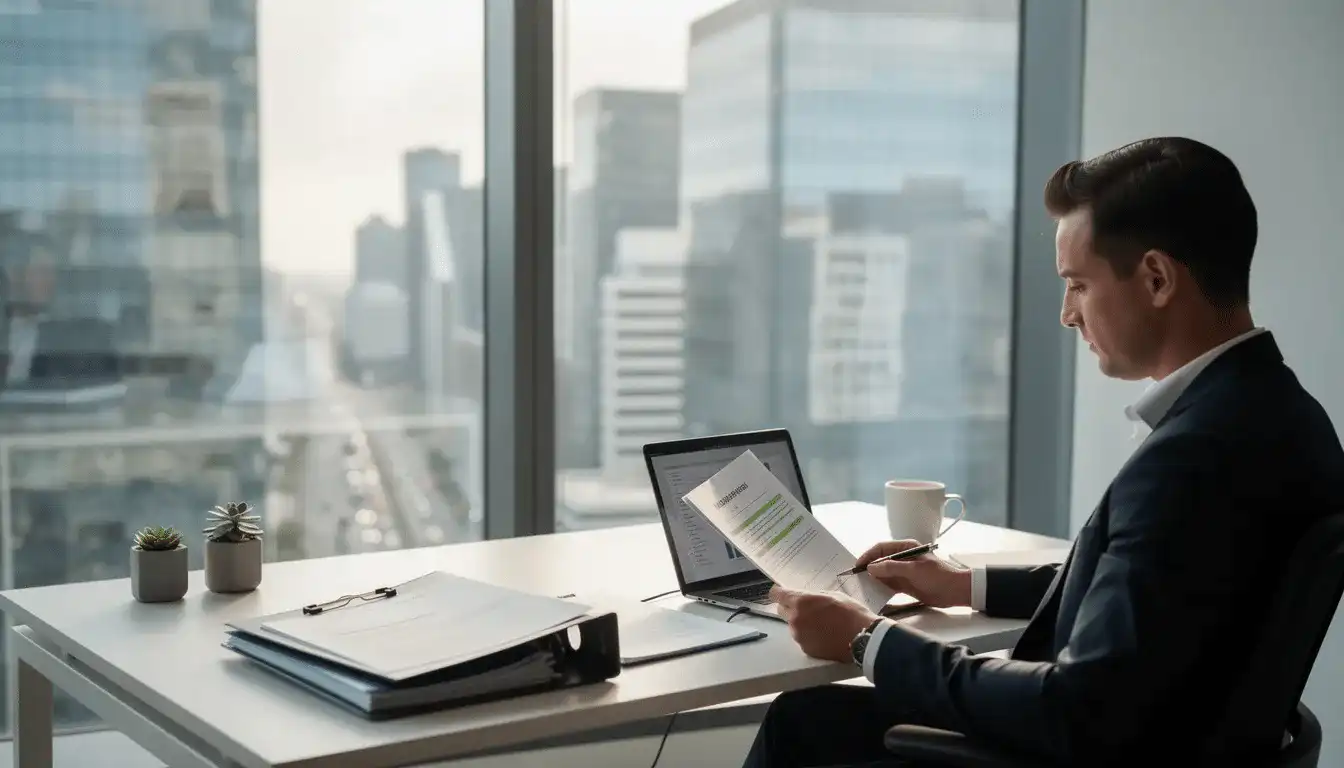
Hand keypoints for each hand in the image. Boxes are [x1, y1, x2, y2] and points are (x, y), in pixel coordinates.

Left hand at [769, 585, 876, 662]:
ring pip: (793, 626)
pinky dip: (809, 636)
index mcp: (801, 602)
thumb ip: (814, 596)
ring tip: (821, 623)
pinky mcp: (806, 649)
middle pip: (781, 610)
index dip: (778, 593)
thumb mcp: (833, 595)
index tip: (780, 593)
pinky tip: (824, 634)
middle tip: (806, 608)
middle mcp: (795, 619)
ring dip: (801, 623)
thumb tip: (805, 597)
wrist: (863, 638)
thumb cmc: (852, 614)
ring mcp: (799, 636)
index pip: (777, 594)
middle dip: (790, 607)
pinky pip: (802, 639)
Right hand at [855, 539, 971, 608]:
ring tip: (861, 586)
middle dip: (868, 568)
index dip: (868, 555)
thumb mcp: (914, 570)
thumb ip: (892, 568)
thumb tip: (871, 568)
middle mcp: (903, 558)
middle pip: (880, 560)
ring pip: (883, 573)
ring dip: (873, 579)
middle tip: (855, 577)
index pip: (881, 548)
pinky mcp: (906, 584)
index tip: (858, 566)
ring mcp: (904, 572)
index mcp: (906, 548)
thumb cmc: (938, 576)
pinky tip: (873, 593)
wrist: (956, 591)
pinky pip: (889, 584)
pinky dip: (880, 588)